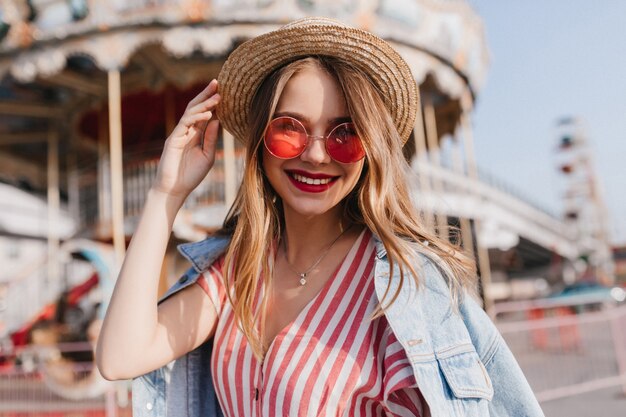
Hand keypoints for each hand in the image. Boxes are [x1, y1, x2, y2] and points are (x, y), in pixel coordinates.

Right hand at [153, 80, 220, 203]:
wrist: (175, 189)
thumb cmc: (191, 175)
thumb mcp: (207, 156)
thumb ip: (211, 138)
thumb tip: (216, 120)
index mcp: (195, 135)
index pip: (204, 114)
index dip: (212, 102)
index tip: (223, 91)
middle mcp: (186, 131)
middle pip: (195, 108)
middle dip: (206, 95)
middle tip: (218, 82)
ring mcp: (178, 134)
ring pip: (190, 113)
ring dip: (204, 104)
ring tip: (218, 97)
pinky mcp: (173, 139)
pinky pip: (185, 124)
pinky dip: (197, 118)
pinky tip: (209, 114)